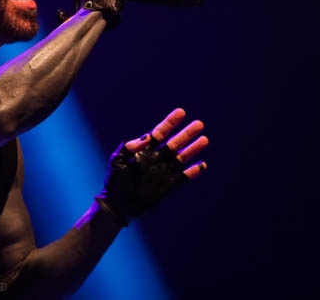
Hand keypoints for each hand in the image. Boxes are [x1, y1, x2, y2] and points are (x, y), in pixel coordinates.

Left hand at [95, 108, 208, 225]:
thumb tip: (145, 137)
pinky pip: (184, 178)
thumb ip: (128, 147)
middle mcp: (157, 159)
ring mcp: (163, 172)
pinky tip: (202, 165)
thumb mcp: (117, 161)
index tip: (181, 112)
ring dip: (193, 149)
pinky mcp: (168, 186)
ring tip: (204, 140)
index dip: (170, 123)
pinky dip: (193, 172)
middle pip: (174, 143)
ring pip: (181, 158)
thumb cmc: (114, 181)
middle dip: (186, 134)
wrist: (117, 205)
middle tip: (199, 124)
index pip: (160, 133)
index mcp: (145, 150)